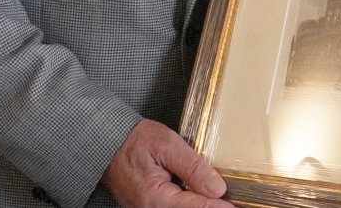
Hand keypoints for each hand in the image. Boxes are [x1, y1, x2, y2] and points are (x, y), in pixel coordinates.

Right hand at [103, 119, 230, 207]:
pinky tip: (201, 197)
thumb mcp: (167, 145)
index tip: (232, 206)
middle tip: (229, 201)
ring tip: (218, 199)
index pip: (194, 207)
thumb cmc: (134, 140)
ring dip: (199, 204)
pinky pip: (172, 207)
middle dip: (208, 206)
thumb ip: (193, 167)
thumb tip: (217, 188)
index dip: (216, 206)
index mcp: (155, 197)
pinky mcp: (149, 207)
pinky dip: (188, 202)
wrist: (108, 143)